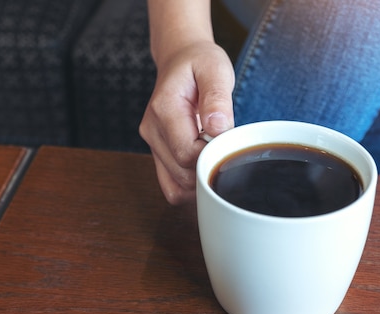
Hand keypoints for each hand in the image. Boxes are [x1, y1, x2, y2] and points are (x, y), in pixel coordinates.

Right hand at [139, 40, 234, 204]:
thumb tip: (217, 127)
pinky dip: (190, 186)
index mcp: (164, 110)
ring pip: (175, 187)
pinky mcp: (158, 153)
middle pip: (181, 174)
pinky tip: (204, 167)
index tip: (226, 140)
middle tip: (224, 147)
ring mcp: (153, 145)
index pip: (187, 153)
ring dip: (199, 182)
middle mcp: (152, 130)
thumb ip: (217, 97)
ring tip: (214, 157)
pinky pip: (172, 186)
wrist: (180, 59)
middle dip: (208, 169)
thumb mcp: (215, 69)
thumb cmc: (199, 63)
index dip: (211, 155)